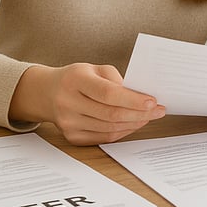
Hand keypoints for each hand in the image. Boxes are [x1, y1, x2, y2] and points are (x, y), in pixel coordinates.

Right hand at [10, 63, 165, 144]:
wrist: (47, 93)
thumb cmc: (77, 78)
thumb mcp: (94, 68)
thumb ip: (117, 80)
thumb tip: (141, 97)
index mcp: (75, 80)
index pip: (108, 94)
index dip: (132, 99)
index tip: (153, 101)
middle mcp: (68, 103)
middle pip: (111, 114)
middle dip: (140, 114)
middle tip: (159, 111)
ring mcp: (68, 123)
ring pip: (109, 128)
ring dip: (134, 124)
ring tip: (149, 117)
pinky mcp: (71, 137)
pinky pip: (104, 137)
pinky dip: (123, 131)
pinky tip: (133, 123)